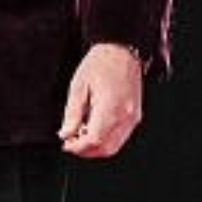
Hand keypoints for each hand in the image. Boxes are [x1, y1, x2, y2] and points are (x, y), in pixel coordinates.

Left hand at [60, 43, 144, 157]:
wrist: (121, 51)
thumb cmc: (100, 64)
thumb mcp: (78, 87)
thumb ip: (72, 114)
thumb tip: (66, 133)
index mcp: (111, 108)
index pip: (94, 140)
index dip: (78, 147)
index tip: (65, 144)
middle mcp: (126, 116)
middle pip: (106, 148)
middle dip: (86, 150)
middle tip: (71, 141)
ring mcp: (133, 117)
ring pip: (114, 146)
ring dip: (96, 146)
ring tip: (80, 133)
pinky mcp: (136, 116)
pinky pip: (121, 137)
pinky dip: (106, 139)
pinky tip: (94, 128)